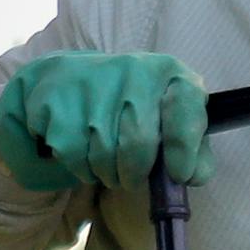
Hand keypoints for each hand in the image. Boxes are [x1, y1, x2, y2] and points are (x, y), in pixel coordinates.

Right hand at [0, 51, 212, 192]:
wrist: (67, 78)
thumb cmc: (129, 107)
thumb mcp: (167, 119)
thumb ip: (192, 149)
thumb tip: (193, 175)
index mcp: (168, 73)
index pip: (184, 107)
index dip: (183, 147)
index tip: (178, 174)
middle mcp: (133, 70)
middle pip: (138, 143)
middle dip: (135, 174)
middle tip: (130, 179)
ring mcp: (91, 82)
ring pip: (104, 154)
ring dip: (106, 173)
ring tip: (106, 163)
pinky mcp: (56, 98)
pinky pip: (73, 155)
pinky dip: (80, 168)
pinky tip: (83, 153)